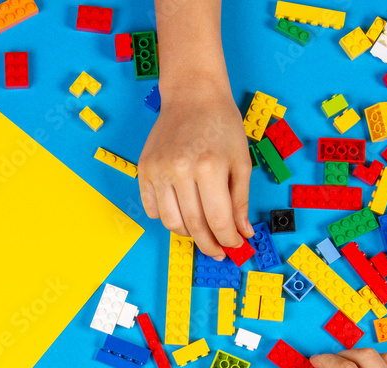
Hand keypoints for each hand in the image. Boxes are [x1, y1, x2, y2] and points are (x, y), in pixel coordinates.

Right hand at [138, 83, 252, 259]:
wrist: (192, 96)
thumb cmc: (221, 125)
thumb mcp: (241, 161)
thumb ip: (240, 200)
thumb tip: (242, 233)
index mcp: (209, 166)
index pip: (218, 219)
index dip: (227, 239)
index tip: (233, 246)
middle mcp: (180, 169)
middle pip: (194, 225)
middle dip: (209, 245)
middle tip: (217, 252)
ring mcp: (159, 170)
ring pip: (171, 222)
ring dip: (188, 234)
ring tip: (200, 231)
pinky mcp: (144, 169)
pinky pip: (152, 209)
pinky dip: (167, 217)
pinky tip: (181, 211)